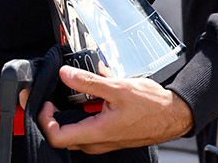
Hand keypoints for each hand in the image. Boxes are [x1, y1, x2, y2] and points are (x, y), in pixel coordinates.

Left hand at [36, 66, 193, 153]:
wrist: (172, 115)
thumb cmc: (152, 106)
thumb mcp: (118, 87)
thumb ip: (89, 82)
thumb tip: (66, 74)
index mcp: (97, 132)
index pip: (57, 137)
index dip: (45, 120)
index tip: (47, 103)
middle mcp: (97, 142)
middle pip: (62, 137)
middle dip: (52, 118)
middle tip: (51, 98)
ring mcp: (103, 141)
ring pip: (75, 134)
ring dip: (67, 117)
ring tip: (68, 96)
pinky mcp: (109, 136)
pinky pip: (87, 130)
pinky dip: (81, 116)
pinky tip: (89, 99)